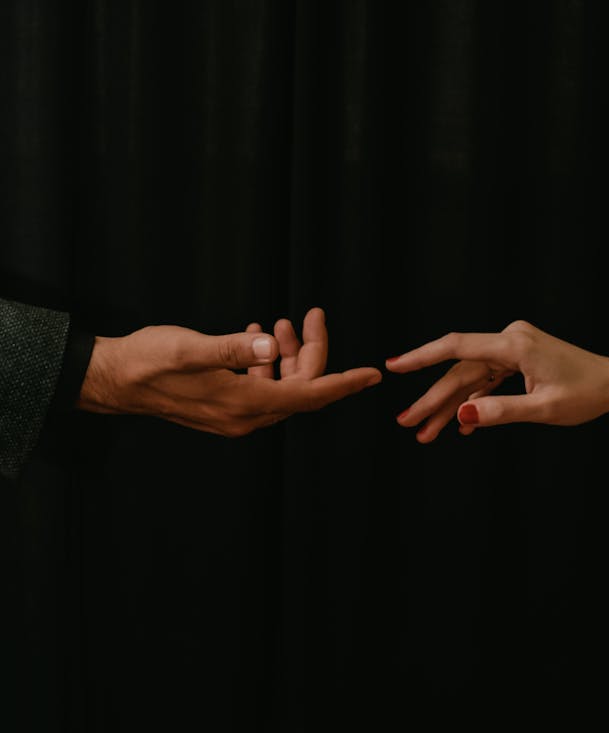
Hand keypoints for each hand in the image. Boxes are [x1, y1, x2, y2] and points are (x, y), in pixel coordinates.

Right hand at [79, 306, 380, 434]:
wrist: (113, 379)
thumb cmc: (148, 362)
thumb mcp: (190, 349)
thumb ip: (231, 348)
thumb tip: (267, 345)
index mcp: (244, 404)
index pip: (309, 396)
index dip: (343, 384)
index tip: (371, 375)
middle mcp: (244, 416)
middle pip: (299, 388)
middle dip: (310, 352)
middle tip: (311, 316)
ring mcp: (233, 413)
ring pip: (280, 386)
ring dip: (285, 355)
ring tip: (278, 322)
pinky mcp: (221, 405)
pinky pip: (258, 386)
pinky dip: (263, 362)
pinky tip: (255, 335)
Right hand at [386, 320, 608, 441]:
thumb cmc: (586, 394)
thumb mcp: (543, 410)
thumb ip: (501, 412)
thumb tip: (461, 416)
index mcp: (515, 345)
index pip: (457, 348)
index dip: (421, 357)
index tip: (394, 367)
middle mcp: (511, 339)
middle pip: (460, 370)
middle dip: (433, 400)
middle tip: (407, 423)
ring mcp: (513, 347)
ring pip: (470, 377)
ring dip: (449, 404)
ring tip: (426, 432)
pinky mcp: (517, 357)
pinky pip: (486, 378)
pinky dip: (473, 400)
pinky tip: (460, 423)